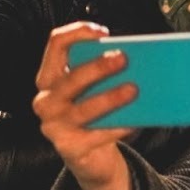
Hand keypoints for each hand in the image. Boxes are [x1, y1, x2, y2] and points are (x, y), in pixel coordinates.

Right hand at [33, 22, 135, 189]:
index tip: (103, 32)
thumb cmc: (97, 116)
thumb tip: (143, 58)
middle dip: (97, 67)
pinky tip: (134, 122)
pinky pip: (96, 135)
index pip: (56, 44)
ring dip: (110, 98)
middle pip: (70, 78)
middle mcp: (46, 100)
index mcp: (50, 78)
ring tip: (134, 90)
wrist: (92, 157)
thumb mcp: (97, 90)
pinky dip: (117, 128)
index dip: (77, 33)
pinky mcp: (69, 147)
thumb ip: (107, 74)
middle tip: (123, 59)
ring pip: (83, 109)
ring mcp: (54, 125)